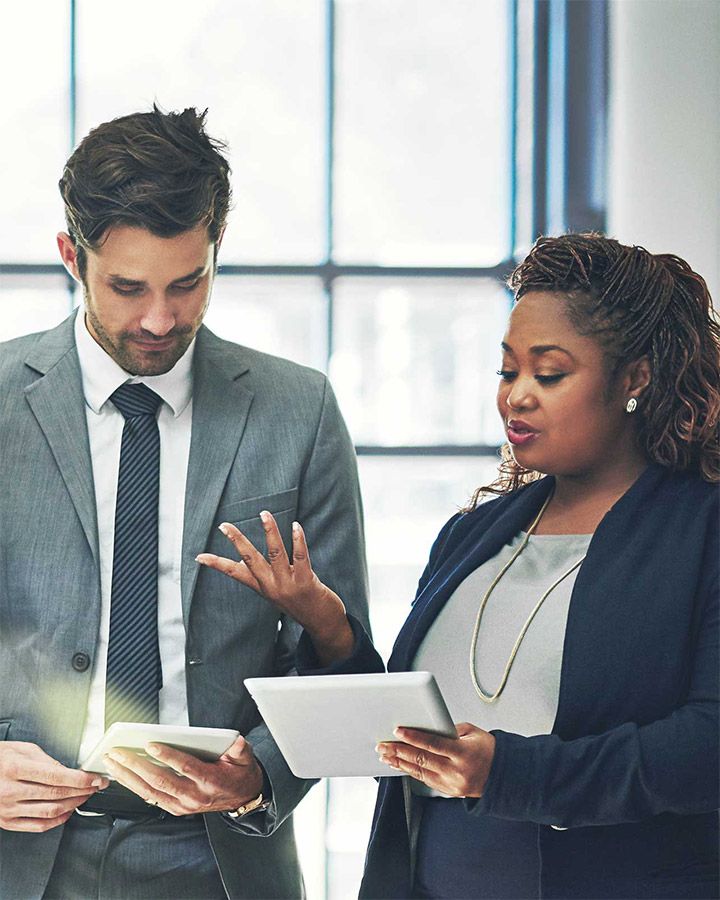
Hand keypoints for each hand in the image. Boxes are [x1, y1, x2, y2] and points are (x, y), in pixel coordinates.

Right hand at [0, 741, 108, 831]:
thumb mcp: (22, 749)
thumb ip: (46, 760)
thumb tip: (67, 771)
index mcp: (14, 768)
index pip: (55, 777)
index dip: (80, 779)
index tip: (95, 779)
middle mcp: (10, 790)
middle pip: (56, 795)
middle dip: (82, 791)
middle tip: (95, 786)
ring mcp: (8, 809)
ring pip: (50, 812)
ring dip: (73, 805)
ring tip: (84, 797)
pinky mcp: (7, 822)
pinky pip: (38, 826)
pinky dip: (58, 820)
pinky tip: (68, 811)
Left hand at [103, 735, 264, 815]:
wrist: (241, 799)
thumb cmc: (239, 775)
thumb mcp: (244, 759)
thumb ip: (240, 750)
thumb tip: (237, 741)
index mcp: (210, 781)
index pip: (185, 768)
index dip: (168, 756)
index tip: (151, 745)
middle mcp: (194, 796)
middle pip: (161, 781)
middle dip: (137, 766)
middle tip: (119, 752)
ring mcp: (182, 805)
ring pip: (151, 791)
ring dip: (129, 777)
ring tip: (113, 762)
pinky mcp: (175, 808)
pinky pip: (150, 797)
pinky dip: (134, 786)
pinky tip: (121, 775)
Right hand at [196, 512, 353, 664]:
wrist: (321, 624)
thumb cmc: (299, 603)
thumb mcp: (274, 592)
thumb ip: (260, 576)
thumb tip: (242, 562)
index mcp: (262, 587)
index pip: (234, 573)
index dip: (216, 564)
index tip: (199, 557)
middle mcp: (271, 586)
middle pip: (250, 559)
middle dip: (237, 541)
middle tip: (224, 526)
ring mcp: (288, 584)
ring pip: (275, 553)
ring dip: (269, 531)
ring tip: (264, 514)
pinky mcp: (305, 582)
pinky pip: (300, 556)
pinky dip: (297, 539)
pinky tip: (295, 526)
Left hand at [376, 723, 495, 797]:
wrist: (502, 776)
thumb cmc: (488, 750)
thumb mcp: (472, 733)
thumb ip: (449, 730)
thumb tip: (426, 727)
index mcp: (463, 753)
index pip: (433, 744)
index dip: (414, 737)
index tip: (398, 731)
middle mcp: (456, 771)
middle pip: (422, 759)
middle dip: (399, 750)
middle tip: (382, 744)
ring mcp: (451, 784)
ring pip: (419, 771)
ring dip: (399, 762)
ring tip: (385, 754)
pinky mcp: (448, 791)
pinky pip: (424, 779)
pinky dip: (410, 771)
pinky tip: (399, 764)